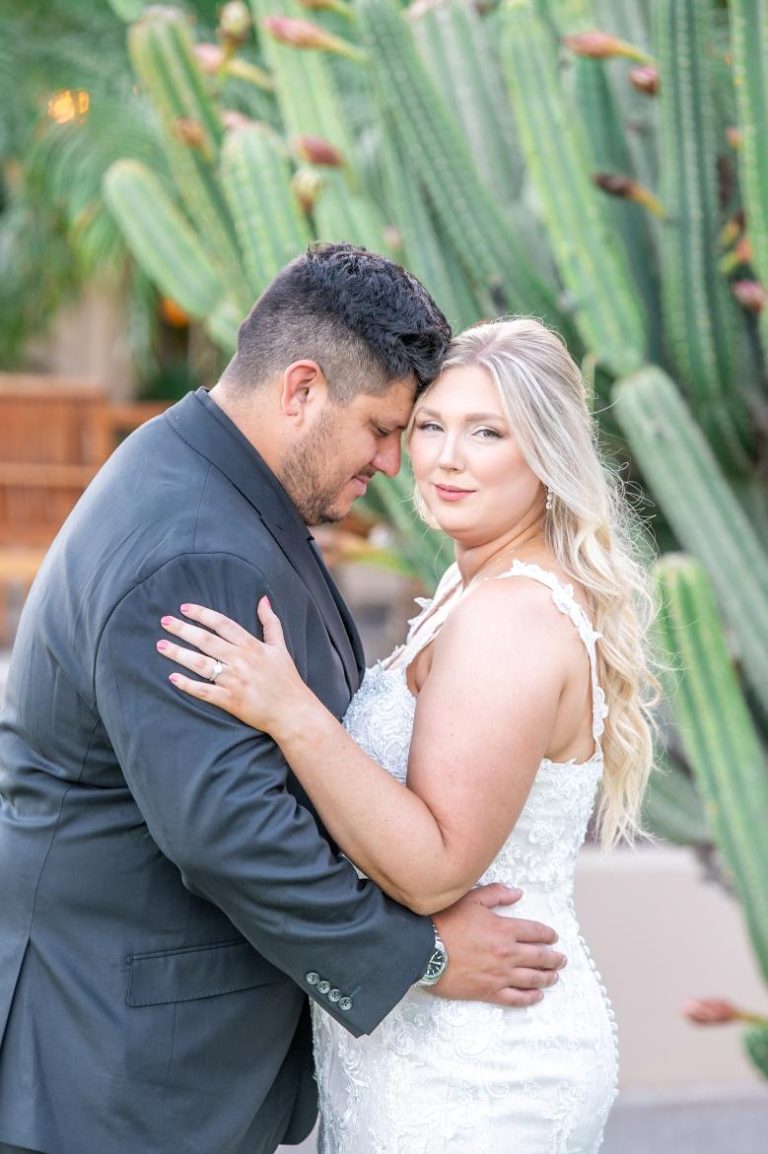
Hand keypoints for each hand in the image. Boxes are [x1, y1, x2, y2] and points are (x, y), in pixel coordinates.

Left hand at [157, 597, 309, 733]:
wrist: (293, 711)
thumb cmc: (286, 679)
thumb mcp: (280, 646)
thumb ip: (271, 622)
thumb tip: (263, 599)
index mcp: (252, 645)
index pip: (222, 624)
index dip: (202, 614)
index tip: (184, 608)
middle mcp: (240, 660)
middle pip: (206, 641)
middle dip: (183, 630)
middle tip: (164, 621)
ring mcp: (234, 681)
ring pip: (201, 664)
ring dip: (179, 654)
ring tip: (161, 645)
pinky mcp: (230, 701)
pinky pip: (204, 691)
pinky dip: (187, 685)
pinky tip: (173, 678)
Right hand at [430, 885, 565, 1006]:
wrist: (423, 950)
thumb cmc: (445, 922)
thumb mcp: (471, 899)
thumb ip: (496, 894)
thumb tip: (517, 893)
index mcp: (504, 929)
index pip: (535, 932)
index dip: (547, 934)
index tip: (553, 937)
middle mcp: (507, 953)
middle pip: (539, 957)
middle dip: (553, 958)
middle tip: (562, 959)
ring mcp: (499, 974)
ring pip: (531, 978)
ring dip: (547, 977)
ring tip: (555, 977)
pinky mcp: (488, 991)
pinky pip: (515, 998)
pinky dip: (529, 998)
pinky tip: (536, 996)